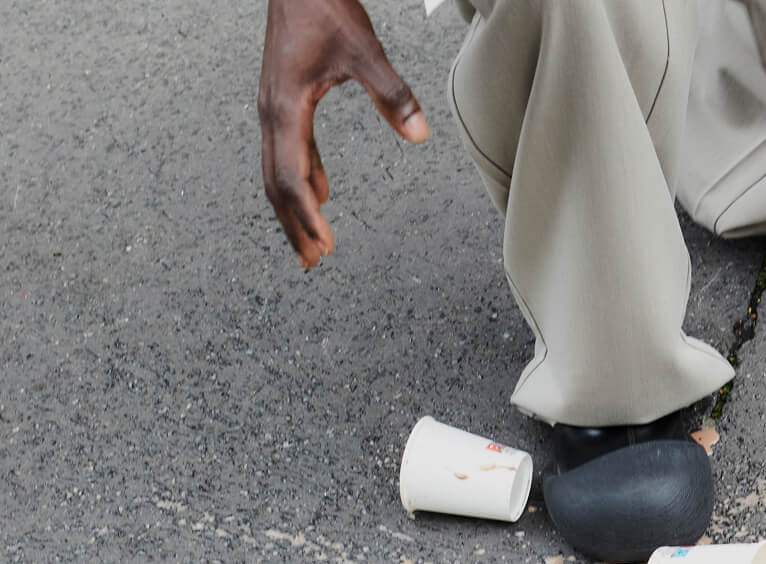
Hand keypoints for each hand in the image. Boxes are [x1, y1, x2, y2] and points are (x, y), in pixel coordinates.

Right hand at [259, 0, 428, 267]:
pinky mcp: (285, 101)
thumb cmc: (321, 2)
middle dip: (294, 225)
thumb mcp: (362, 46)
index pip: (290, 176)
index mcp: (285, 106)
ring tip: (312, 245)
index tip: (325, 244)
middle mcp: (272, 111)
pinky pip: (289, 151)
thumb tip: (420, 132)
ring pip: (279, 171)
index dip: (306, 215)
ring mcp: (275, 107)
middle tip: (312, 262)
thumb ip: (391, 91)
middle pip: (276, 184)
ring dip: (295, 209)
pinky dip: (305, 179)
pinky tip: (323, 194)